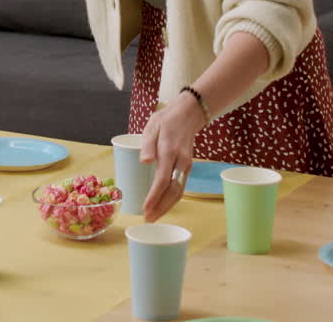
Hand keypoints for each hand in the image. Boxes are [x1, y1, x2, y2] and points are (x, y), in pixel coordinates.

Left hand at [139, 91, 208, 221]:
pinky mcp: (187, 167)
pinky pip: (181, 187)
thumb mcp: (153, 126)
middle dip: (161, 208)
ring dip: (167, 207)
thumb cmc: (166, 120)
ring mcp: (186, 165)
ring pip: (179, 191)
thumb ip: (148, 144)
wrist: (189, 114)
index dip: (154, 197)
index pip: (162, 180)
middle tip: (148, 219)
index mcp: (170, 152)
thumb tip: (144, 162)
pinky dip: (172, 199)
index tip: (145, 209)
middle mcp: (181, 162)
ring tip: (154, 217)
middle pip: (173, 191)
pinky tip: (163, 205)